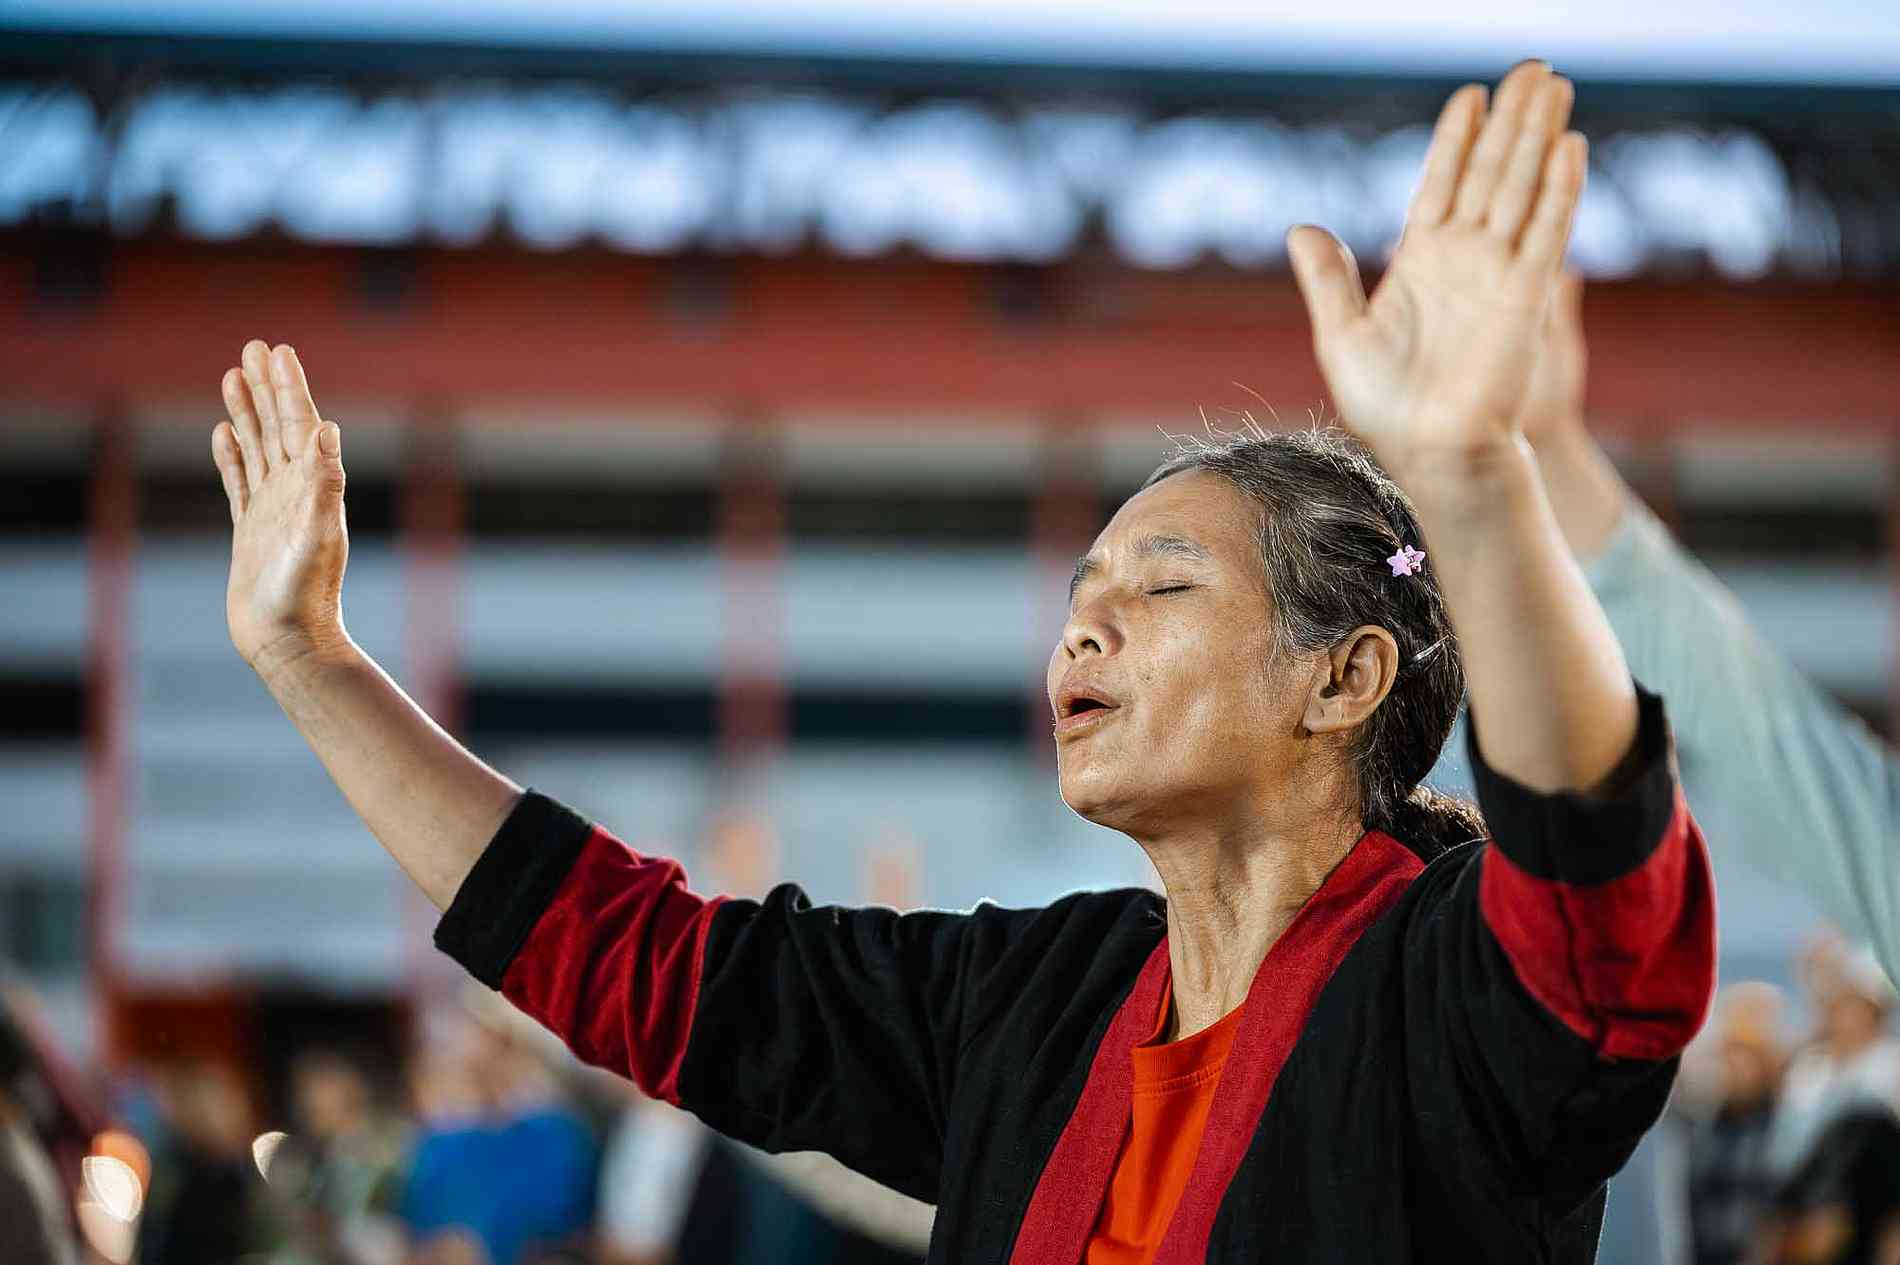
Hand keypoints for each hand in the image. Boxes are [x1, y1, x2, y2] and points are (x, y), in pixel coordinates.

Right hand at [211, 340, 350, 673]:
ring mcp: (273, 509)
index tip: (278, 351)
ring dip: (248, 411)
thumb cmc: (306, 593)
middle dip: (267, 386)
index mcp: (314, 486)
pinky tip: (226, 433)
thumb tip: (328, 430)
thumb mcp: (317, 533)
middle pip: (279, 426)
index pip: (301, 423)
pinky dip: (232, 455)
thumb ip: (324, 482)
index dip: (289, 386)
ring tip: (234, 375)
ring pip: (258, 447)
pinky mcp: (252, 530)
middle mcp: (297, 492)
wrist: (289, 639)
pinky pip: (240, 481)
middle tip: (254, 346)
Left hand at [1287, 62, 1585, 490]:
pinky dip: (1558, 190)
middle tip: (1532, 68)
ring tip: (1553, 86)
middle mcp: (1464, 257)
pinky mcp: (1526, 297)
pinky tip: (1568, 148)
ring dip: (1537, 136)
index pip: (1441, 183)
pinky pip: (1546, 232)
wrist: (1429, 452)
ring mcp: (1498, 272)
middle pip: (1490, 171)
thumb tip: (1301, 227)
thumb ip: (1329, 279)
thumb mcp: (1340, 335)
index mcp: (1419, 261)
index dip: (1456, 140)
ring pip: (1521, 188)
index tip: (1469, 96)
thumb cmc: (1384, 407)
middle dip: (1510, 119)